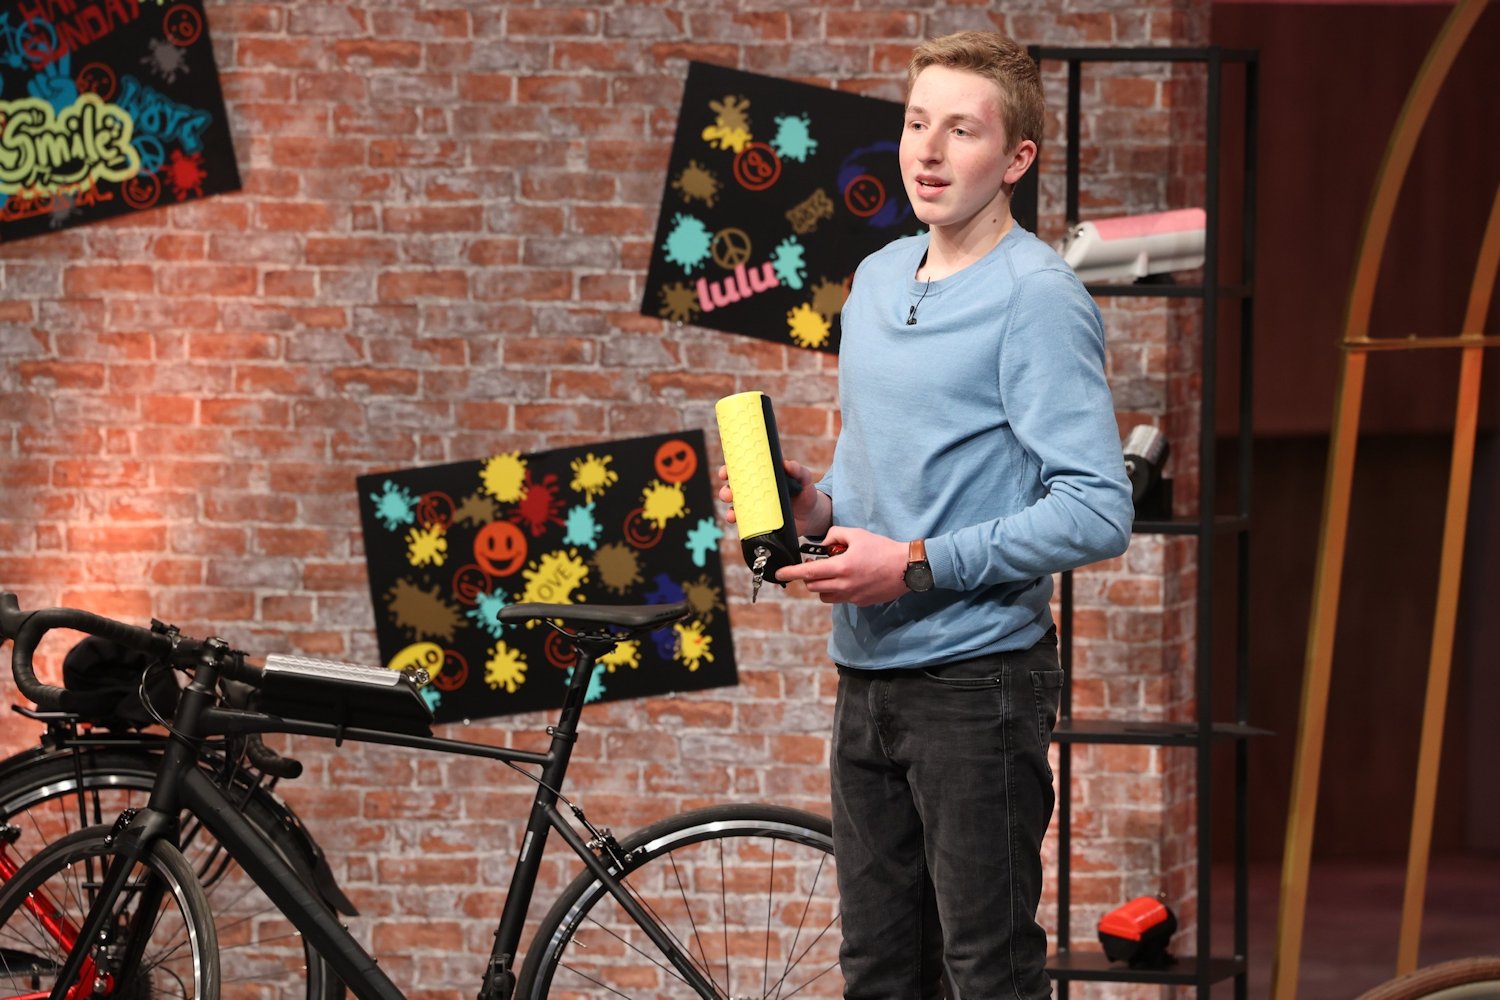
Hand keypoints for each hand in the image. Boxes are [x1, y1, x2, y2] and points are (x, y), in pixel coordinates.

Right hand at [717, 460, 828, 536]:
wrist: (811, 516)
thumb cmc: (805, 493)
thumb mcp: (803, 478)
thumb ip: (798, 470)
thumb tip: (787, 464)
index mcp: (760, 478)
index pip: (740, 472)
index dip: (728, 471)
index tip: (724, 473)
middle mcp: (754, 493)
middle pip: (732, 491)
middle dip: (725, 492)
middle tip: (729, 494)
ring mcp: (755, 509)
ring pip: (735, 509)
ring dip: (729, 511)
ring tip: (733, 514)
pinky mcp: (759, 524)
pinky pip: (745, 525)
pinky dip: (741, 526)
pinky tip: (742, 526)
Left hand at [775, 526, 909, 606]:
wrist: (906, 568)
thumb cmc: (882, 549)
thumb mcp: (857, 534)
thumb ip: (835, 535)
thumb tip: (823, 544)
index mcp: (841, 567)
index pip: (808, 573)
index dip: (791, 573)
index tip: (779, 573)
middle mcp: (844, 585)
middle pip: (813, 586)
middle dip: (809, 577)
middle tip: (815, 565)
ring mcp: (852, 596)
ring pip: (825, 596)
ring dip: (821, 586)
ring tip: (831, 574)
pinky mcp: (860, 602)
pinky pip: (841, 599)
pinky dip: (838, 590)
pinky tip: (849, 579)